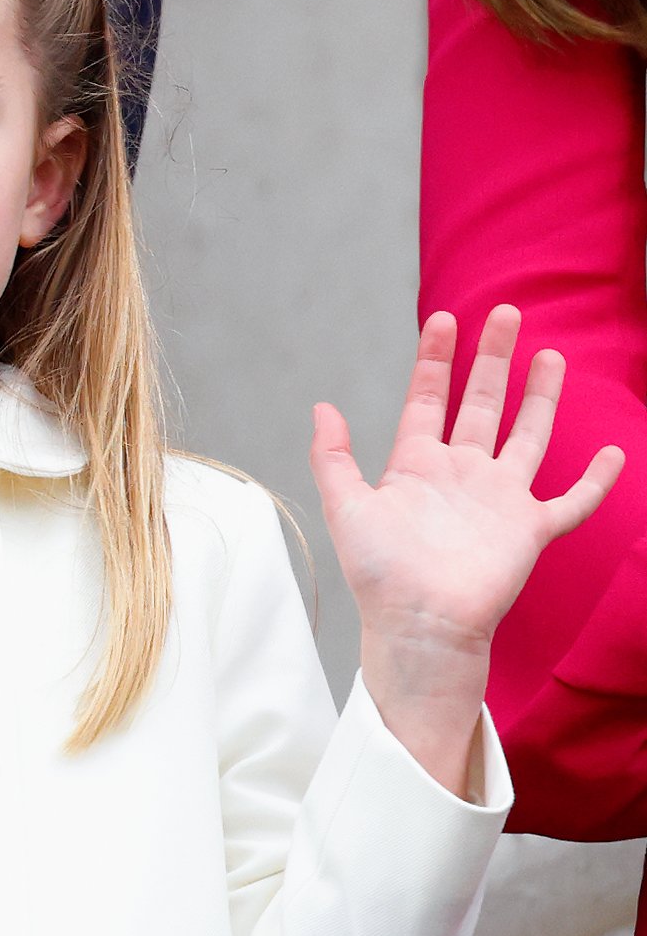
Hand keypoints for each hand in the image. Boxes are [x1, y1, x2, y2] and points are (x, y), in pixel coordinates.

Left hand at [308, 305, 623, 791]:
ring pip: (527, 435)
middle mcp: (461, 474)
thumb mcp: (346, 505)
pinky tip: (613, 453)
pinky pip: (571, 501)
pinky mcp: (530, 529)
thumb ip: (333, 456)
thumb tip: (322, 406)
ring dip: (540, 397)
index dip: (433, 360)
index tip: (443, 318)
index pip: (426, 399)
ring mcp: (498, 499)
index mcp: (416, 465)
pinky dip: (594, 480)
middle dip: (491, 359)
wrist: (420, 622)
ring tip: (549, 354)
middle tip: (506, 313)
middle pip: (480, 404)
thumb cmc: (379, 573)